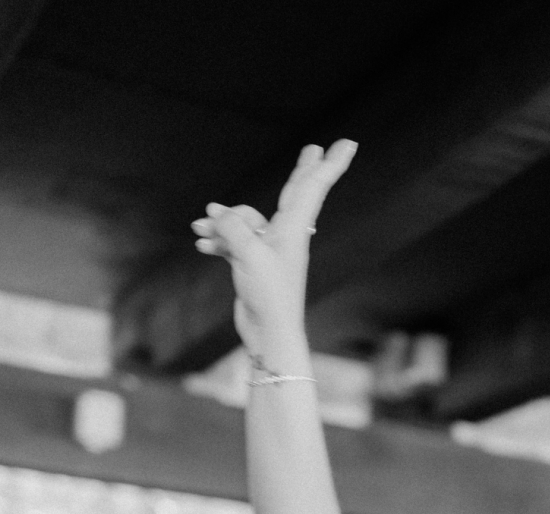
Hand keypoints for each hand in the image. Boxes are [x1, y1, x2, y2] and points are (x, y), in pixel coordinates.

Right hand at [191, 141, 356, 361]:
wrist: (267, 334)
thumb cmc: (268, 295)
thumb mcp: (248, 253)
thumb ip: (232, 226)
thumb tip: (216, 215)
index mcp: (293, 230)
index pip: (312, 187)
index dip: (328, 164)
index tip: (349, 144)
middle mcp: (284, 236)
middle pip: (294, 192)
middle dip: (302, 170)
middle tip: (315, 149)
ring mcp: (269, 250)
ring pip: (245, 220)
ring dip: (222, 222)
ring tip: (200, 226)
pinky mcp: (253, 265)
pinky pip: (234, 241)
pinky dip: (218, 240)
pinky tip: (201, 243)